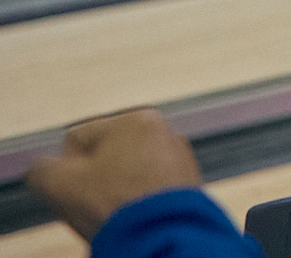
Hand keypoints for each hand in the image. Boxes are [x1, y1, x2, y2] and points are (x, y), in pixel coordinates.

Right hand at [26, 109, 202, 240]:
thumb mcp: (57, 183)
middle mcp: (164, 132)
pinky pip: (147, 191)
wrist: (161, 234)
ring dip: (114, 193)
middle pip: (104, 158)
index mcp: (135, 119)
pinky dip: (136, 203)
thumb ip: (41, 169)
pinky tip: (132, 217)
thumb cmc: (114, 203)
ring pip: (126, 176)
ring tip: (113, 212)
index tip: (74, 189)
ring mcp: (179, 158)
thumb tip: (43, 169)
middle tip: (92, 204)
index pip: (77, 140)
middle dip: (92, 182)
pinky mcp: (187, 184)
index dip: (66, 169)